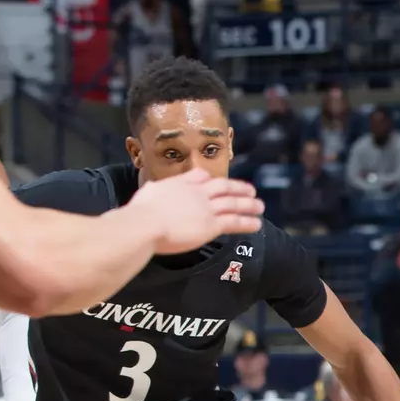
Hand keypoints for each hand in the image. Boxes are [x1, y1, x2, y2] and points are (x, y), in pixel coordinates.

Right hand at [129, 170, 264, 254]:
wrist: (146, 223)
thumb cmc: (139, 213)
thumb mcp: (146, 194)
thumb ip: (153, 192)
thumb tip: (150, 191)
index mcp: (180, 183)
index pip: (200, 176)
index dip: (210, 179)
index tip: (214, 181)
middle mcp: (197, 192)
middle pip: (223, 186)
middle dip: (238, 188)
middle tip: (250, 189)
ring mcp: (206, 208)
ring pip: (233, 203)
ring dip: (249, 204)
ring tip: (260, 206)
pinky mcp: (212, 224)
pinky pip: (234, 222)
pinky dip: (247, 222)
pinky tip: (257, 223)